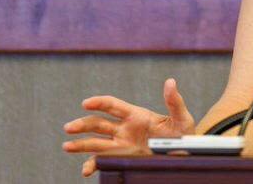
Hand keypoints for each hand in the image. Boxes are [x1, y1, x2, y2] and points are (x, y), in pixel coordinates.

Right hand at [62, 77, 195, 177]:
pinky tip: (86, 170)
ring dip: (80, 145)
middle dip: (82, 125)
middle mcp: (125, 129)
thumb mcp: (182, 119)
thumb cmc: (184, 135)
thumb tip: (170, 82)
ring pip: (96, 143)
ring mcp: (122, 145)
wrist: (185, 155)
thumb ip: (175, 102)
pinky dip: (92, 165)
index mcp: (136, 115)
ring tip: (66, 146)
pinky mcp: (123, 159)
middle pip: (98, 124)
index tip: (86, 103)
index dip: (98, 102)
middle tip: (69, 128)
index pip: (112, 105)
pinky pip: (103, 161)